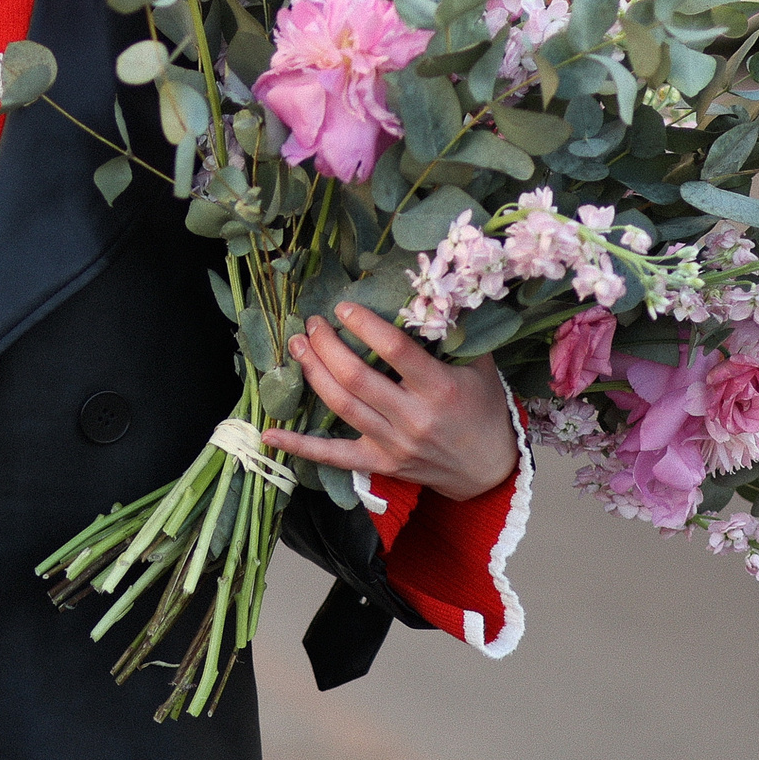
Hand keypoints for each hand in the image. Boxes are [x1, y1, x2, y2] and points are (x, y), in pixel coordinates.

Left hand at [263, 303, 513, 501]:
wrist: (489, 468)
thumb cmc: (483, 407)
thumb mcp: (480, 365)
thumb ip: (453, 331)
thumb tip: (426, 291)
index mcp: (439, 388)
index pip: (395, 350)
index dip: (364, 325)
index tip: (343, 307)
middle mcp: (413, 418)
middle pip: (356, 377)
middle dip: (327, 346)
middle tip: (313, 323)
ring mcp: (393, 444)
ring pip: (341, 406)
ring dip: (313, 373)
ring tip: (297, 345)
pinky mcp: (379, 464)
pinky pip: (334, 456)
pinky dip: (300, 446)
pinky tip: (269, 433)